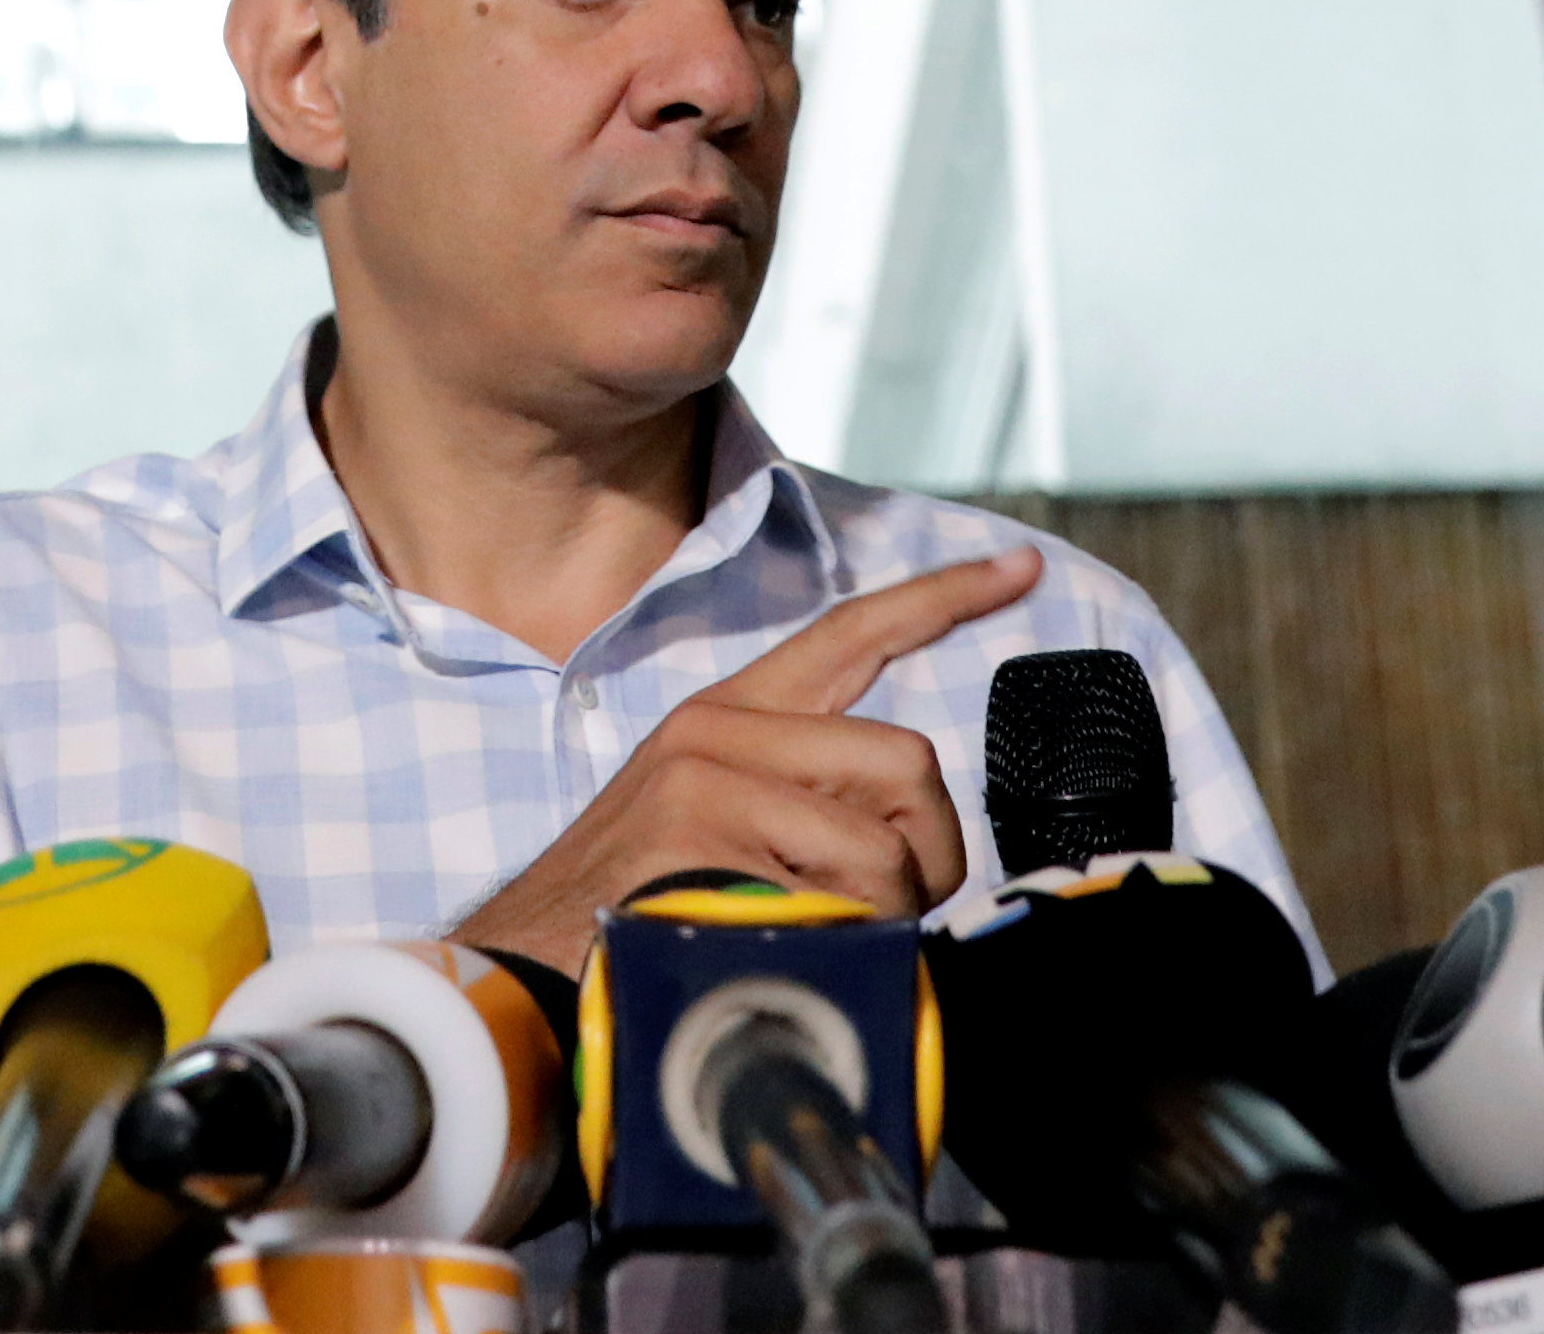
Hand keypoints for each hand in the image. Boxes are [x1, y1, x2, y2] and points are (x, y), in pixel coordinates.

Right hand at [449, 546, 1042, 972]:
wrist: (525, 979)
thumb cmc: (631, 921)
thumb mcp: (715, 833)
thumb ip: (804, 803)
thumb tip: (906, 834)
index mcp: (727, 718)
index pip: (848, 633)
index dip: (943, 596)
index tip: (1018, 565)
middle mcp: (717, 727)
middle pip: (907, 758)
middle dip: (928, 852)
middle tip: (888, 911)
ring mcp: (705, 775)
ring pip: (886, 842)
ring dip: (887, 916)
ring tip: (824, 946)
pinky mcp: (700, 830)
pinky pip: (845, 893)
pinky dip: (845, 944)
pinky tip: (784, 958)